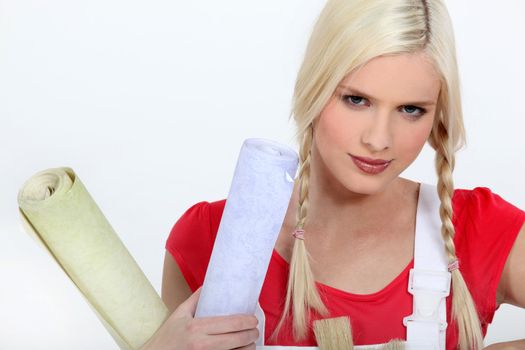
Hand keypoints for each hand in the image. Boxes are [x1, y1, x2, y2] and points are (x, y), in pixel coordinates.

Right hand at [141, 288, 258, 349]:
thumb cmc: (166, 338)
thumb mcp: (179, 314)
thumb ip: (195, 299)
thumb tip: (208, 286)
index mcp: (197, 327)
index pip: (232, 323)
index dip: (248, 321)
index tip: (253, 319)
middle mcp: (202, 344)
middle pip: (239, 339)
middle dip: (252, 334)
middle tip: (255, 330)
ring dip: (248, 347)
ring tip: (250, 342)